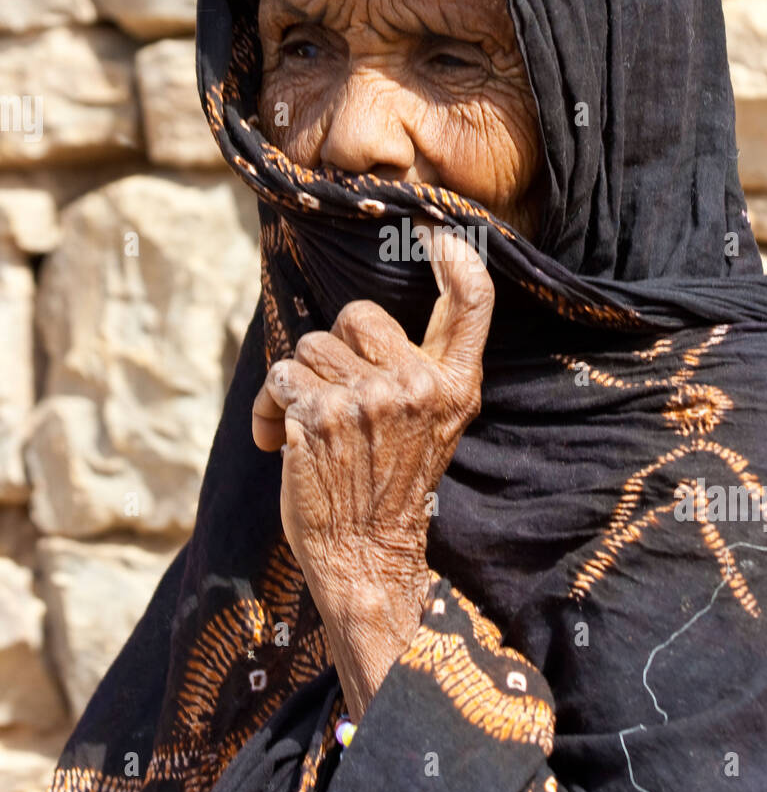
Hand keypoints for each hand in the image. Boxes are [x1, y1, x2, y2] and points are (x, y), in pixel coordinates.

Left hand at [252, 224, 494, 719]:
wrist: (365, 556)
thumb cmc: (390, 486)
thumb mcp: (434, 425)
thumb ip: (422, 369)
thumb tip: (378, 316)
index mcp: (454, 385)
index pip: (471, 305)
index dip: (458, 261)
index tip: (437, 234)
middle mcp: (417, 385)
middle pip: (357, 314)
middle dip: (335, 350)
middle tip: (340, 400)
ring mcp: (370, 399)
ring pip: (309, 347)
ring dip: (297, 384)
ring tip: (311, 429)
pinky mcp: (321, 416)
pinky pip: (279, 380)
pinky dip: (270, 409)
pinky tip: (282, 442)